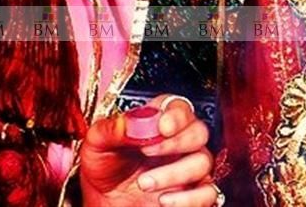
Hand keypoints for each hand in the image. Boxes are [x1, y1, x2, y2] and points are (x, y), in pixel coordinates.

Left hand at [80, 95, 218, 206]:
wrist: (102, 206)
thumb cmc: (102, 170)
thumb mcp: (96, 145)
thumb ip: (112, 129)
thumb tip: (134, 121)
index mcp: (158, 122)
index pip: (179, 107)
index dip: (176, 114)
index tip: (162, 126)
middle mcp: (178, 143)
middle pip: (199, 131)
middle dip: (176, 142)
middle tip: (147, 152)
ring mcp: (187, 169)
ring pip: (203, 161)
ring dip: (175, 173)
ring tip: (143, 183)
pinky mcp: (192, 196)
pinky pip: (208, 193)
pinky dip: (189, 198)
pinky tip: (163, 200)